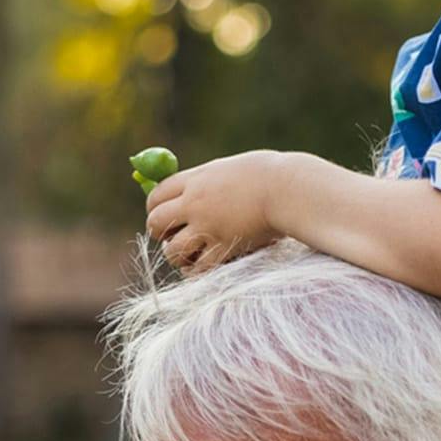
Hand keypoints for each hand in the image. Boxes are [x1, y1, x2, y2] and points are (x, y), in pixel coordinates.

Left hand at [145, 151, 290, 271]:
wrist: (287, 188)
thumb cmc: (267, 174)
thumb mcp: (228, 169)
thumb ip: (206, 181)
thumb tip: (190, 190)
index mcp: (196, 180)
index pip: (156, 195)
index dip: (153, 208)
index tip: (159, 215)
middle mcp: (195, 203)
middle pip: (156, 222)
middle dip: (158, 232)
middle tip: (169, 237)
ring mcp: (209, 227)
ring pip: (173, 251)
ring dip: (175, 256)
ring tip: (185, 256)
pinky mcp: (225, 247)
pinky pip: (199, 268)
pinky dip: (195, 271)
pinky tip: (200, 268)